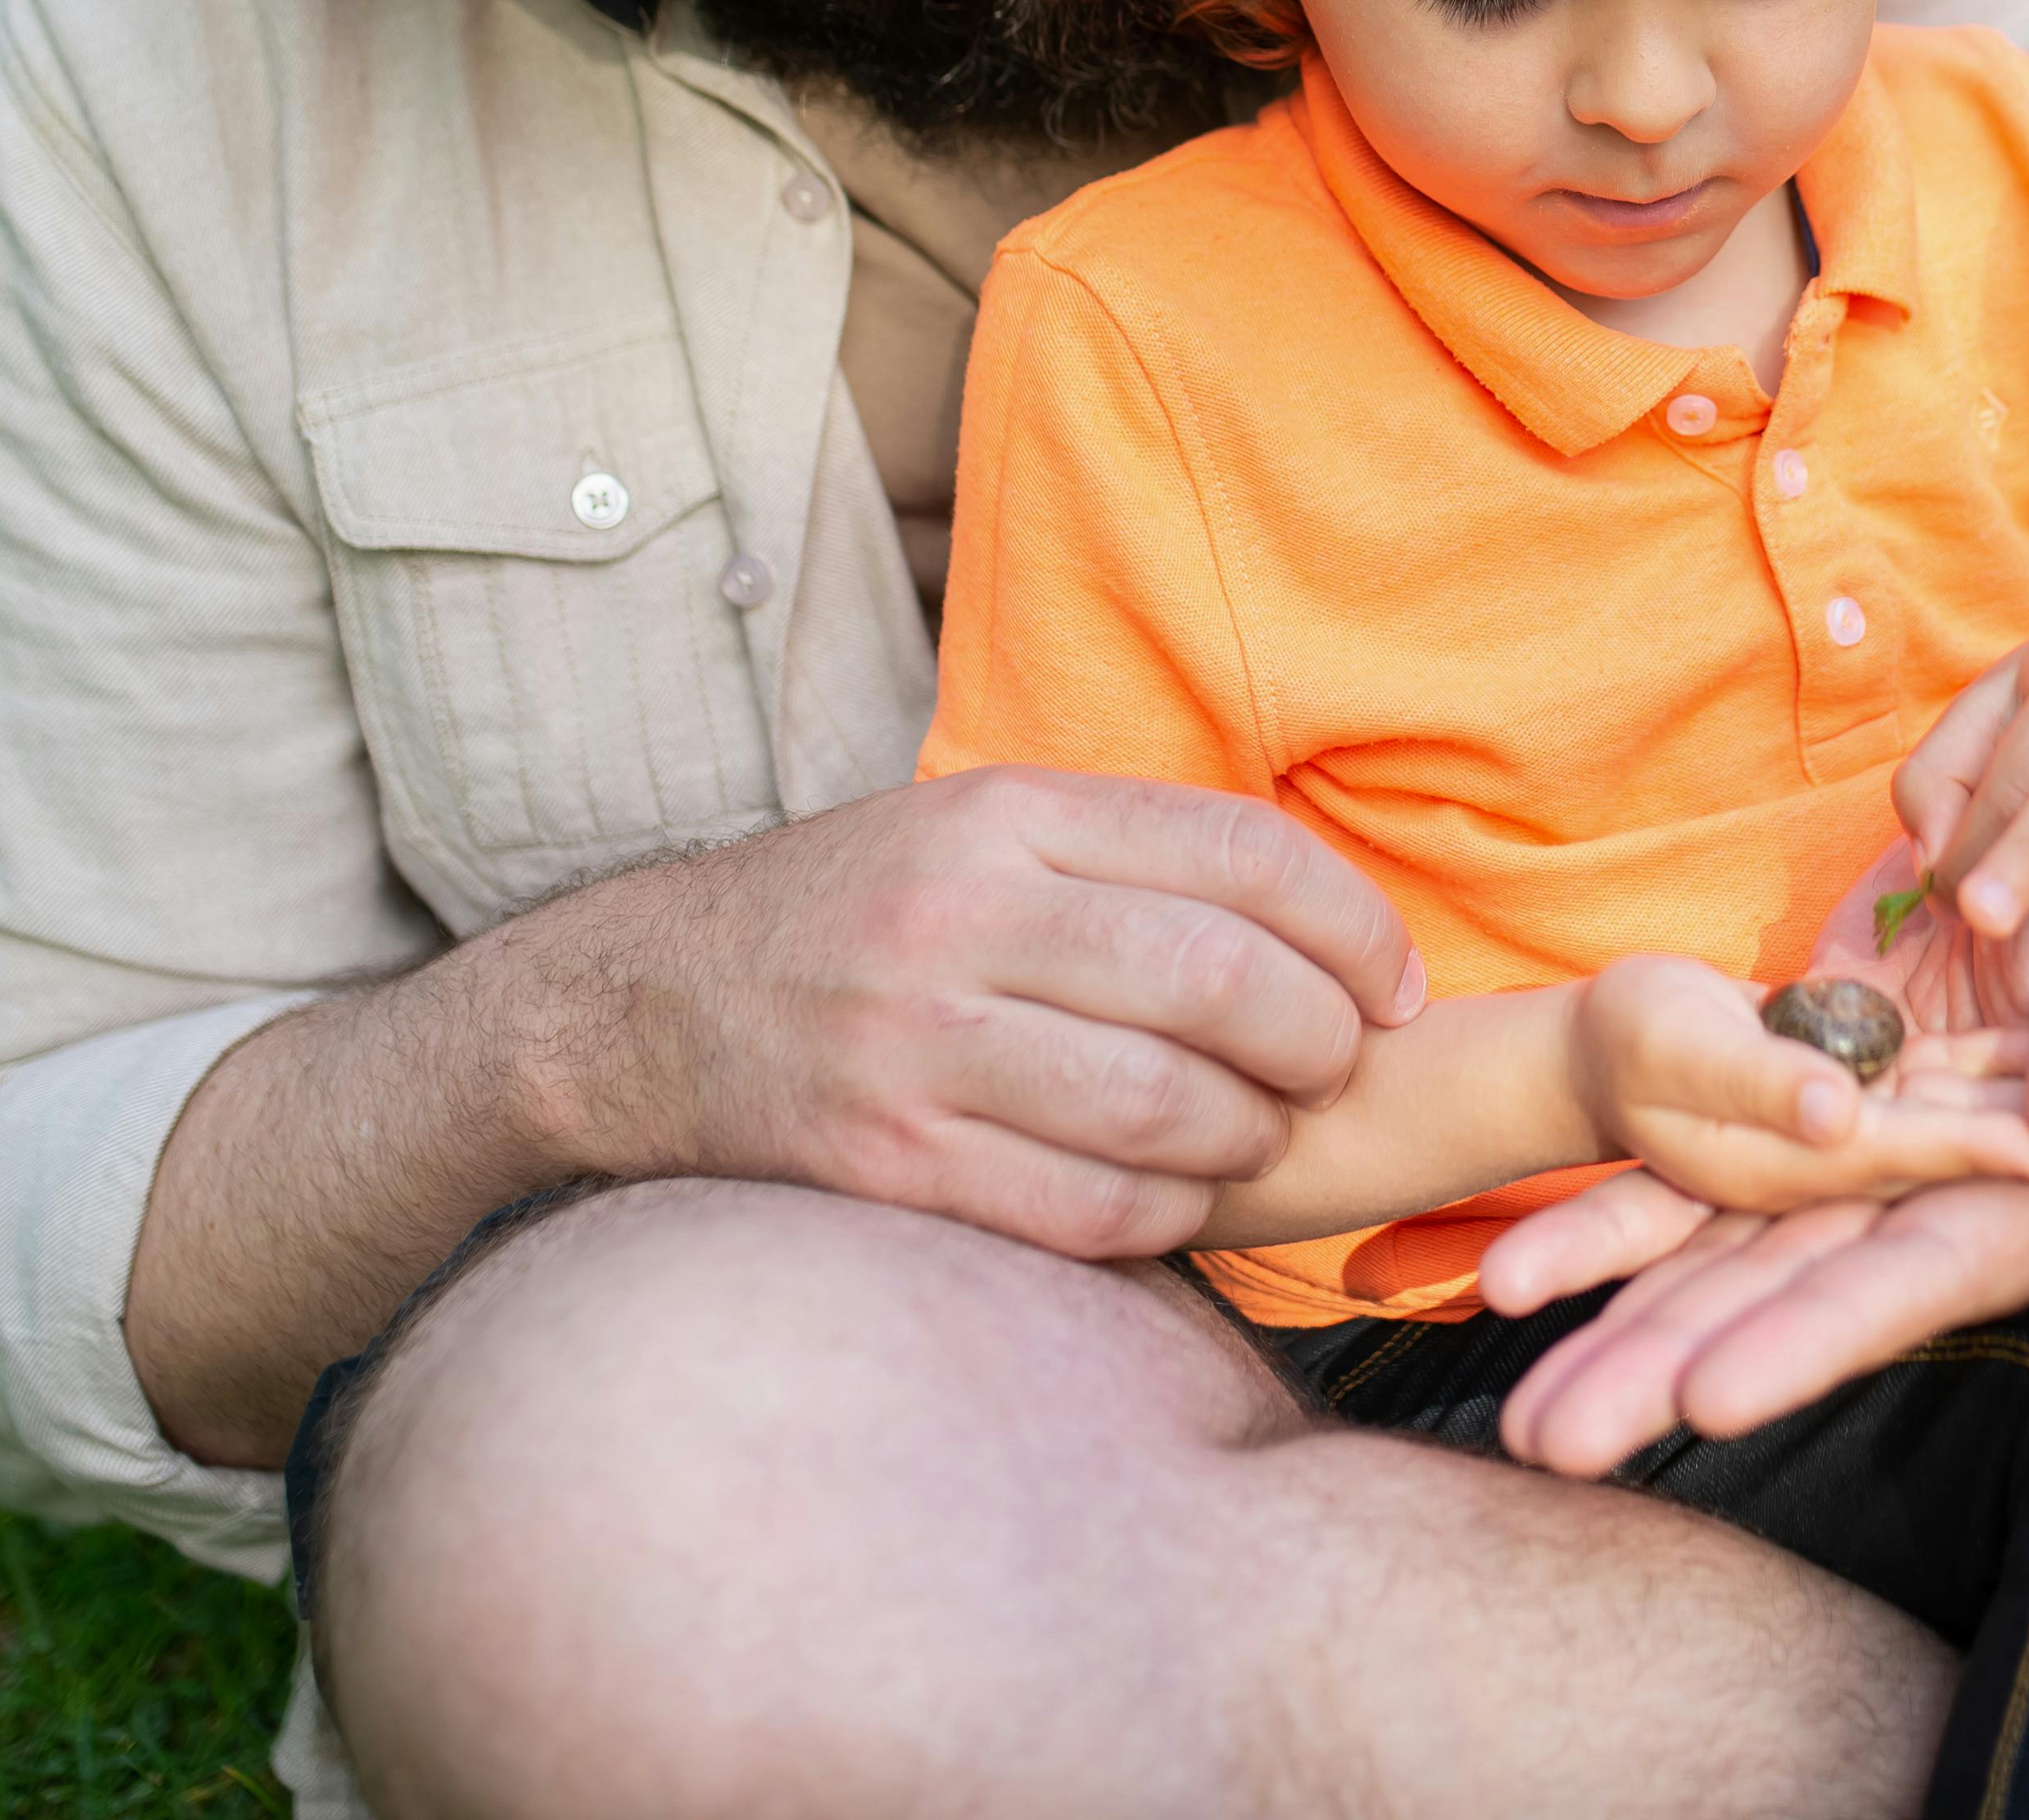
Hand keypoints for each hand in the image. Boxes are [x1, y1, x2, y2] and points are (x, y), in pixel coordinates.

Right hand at [545, 763, 1427, 1259]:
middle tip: (1329, 1071)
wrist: (640, 1006)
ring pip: (1167, 1105)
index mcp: (1004, 815)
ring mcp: (916, 1045)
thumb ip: (1135, 862)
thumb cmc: (861, 923)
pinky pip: (1087, 1209)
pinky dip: (1167, 1213)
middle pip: (1223, 983)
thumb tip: (1334, 934)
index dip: (1353, 929)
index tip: (1388, 988)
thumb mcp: (982, 833)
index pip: (1242, 853)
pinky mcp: (884, 1162)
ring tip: (1254, 1134)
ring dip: (1251, 1137)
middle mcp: (961, 917)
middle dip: (1318, 1044)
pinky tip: (1173, 1195)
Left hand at [1480, 839, 2028, 1475]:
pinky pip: (1697, 1180)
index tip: (1711, 1397)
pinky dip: (1620, 1227)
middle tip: (1550, 1441)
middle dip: (1672, 1370)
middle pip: (1793, 1305)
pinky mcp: (1803, 1115)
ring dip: (1624, 1329)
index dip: (1817, 1337)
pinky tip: (1524, 1277)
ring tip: (1522, 1412)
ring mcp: (1857, 1172)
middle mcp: (1930, 1212)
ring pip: (1728, 1260)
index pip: (1916, 1280)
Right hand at [1568, 954, 2028, 1211]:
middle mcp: (1843, 1164)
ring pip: (1951, 1123)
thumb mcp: (1669, 1045)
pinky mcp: (1871, 1103)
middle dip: (2016, 1148)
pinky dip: (1994, 1084)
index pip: (1900, 1155)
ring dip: (2019, 1116)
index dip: (1974, 1147)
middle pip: (1943, 1152)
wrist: (1614, 1046)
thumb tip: (1835, 1119)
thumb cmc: (1626, 1038)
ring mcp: (1862, 1137)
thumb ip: (1753, 1083)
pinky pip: (1941, 1093)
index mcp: (1787, 1165)